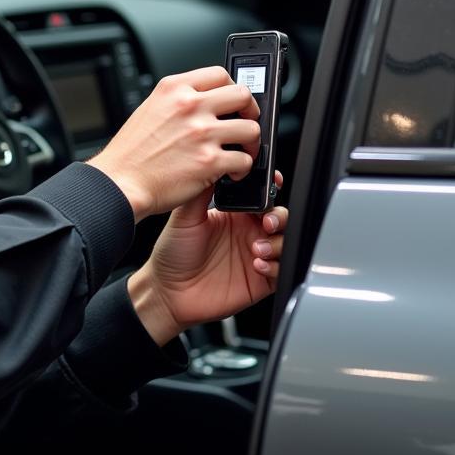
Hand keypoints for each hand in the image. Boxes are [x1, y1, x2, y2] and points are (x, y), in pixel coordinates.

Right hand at [87, 66, 259, 220]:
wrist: (120, 182)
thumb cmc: (131, 152)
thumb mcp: (150, 109)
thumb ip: (179, 101)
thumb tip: (209, 102)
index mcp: (174, 89)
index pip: (219, 73)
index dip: (232, 86)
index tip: (234, 100)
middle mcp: (189, 106)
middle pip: (242, 95)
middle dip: (250, 111)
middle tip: (245, 123)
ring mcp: (201, 133)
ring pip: (251, 129)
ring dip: (251, 143)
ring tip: (241, 152)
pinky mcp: (209, 161)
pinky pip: (245, 160)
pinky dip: (242, 169)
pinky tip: (231, 172)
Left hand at [127, 171, 288, 346]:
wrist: (168, 291)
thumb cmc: (173, 253)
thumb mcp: (185, 216)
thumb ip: (202, 191)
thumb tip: (213, 163)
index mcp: (235, 214)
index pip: (261, 197)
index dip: (271, 188)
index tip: (274, 183)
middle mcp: (248, 233)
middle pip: (280, 218)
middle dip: (279, 217)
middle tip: (266, 223)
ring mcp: (256, 256)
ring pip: (286, 243)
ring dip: (277, 243)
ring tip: (257, 249)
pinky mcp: (261, 281)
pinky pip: (282, 271)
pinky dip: (275, 266)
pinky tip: (257, 264)